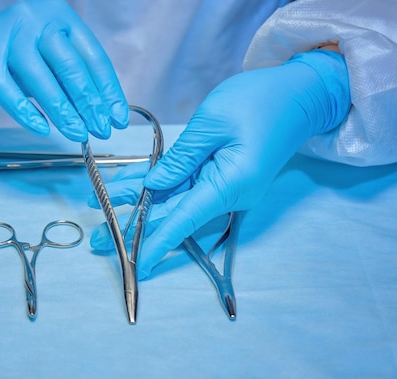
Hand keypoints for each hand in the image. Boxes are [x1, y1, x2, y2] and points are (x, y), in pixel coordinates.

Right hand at [0, 0, 128, 140]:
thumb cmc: (18, 52)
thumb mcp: (50, 56)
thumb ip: (73, 77)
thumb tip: (104, 114)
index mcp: (60, 15)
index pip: (92, 57)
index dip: (108, 91)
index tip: (117, 119)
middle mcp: (35, 18)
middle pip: (70, 67)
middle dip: (89, 104)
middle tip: (101, 131)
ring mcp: (7, 34)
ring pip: (41, 81)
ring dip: (63, 113)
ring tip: (78, 135)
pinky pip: (8, 92)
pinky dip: (27, 113)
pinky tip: (43, 130)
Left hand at [90, 50, 350, 277]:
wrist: (300, 95)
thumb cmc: (261, 101)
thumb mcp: (213, 122)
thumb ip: (181, 158)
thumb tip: (153, 185)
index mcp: (229, 184)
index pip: (183, 221)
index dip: (156, 243)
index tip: (135, 265)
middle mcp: (228, 194)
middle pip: (174, 215)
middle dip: (134, 225)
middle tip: (97, 238)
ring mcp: (226, 186)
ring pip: (175, 199)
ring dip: (140, 203)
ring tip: (102, 209)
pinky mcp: (222, 175)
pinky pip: (185, 184)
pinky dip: (158, 183)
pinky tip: (127, 185)